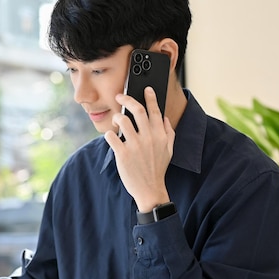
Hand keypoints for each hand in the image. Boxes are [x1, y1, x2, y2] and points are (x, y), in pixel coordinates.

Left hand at [103, 87, 174, 211]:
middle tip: (119, 95)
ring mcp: (135, 146)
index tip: (146, 89)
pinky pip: (111, 136)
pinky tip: (111, 137)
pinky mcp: (122, 154)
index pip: (155, 111)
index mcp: (160, 135)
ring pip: (122, 120)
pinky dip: (109, 134)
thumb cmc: (158, 169)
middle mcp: (149, 138)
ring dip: (117, 117)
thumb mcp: (169, 150)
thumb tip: (164, 118)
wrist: (150, 190)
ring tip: (116, 121)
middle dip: (127, 98)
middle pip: (137, 110)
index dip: (150, 98)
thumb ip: (168, 133)